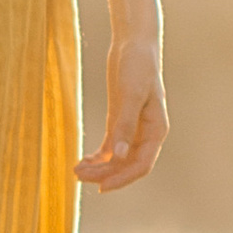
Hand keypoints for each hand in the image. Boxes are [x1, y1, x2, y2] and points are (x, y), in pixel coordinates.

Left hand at [76, 34, 167, 192]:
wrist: (133, 44)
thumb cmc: (137, 65)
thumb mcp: (130, 95)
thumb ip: (125, 125)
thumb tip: (120, 155)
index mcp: (156, 130)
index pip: (142, 165)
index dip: (122, 178)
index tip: (102, 187)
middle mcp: (146, 134)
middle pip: (127, 165)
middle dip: (105, 174)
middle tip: (78, 176)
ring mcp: (133, 129)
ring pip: (117, 159)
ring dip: (99, 168)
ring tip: (76, 171)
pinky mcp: (120, 121)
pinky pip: (110, 148)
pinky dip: (98, 157)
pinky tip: (83, 162)